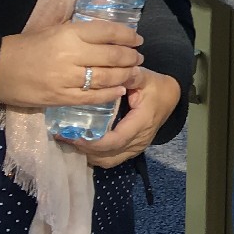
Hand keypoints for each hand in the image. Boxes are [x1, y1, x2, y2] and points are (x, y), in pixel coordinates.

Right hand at [0, 18, 142, 109]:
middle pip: (113, 56)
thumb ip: (80, 33)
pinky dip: (109, 94)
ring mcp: (66, 78)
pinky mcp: (61, 98)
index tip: (137, 39)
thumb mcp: (55, 30)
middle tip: (139, 58)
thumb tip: (110, 35)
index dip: (128, 36)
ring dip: (125, 76)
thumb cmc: (26, 46)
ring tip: (133, 73)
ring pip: (106, 78)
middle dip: (131, 58)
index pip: (108, 32)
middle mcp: (71, 54)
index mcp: (69, 33)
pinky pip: (92, 97)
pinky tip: (119, 91)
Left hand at [68, 67, 183, 167]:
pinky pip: (111, 159)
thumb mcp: (145, 77)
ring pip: (108, 160)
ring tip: (70, 141)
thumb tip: (112, 73)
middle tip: (64, 137)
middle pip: (108, 154)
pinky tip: (83, 144)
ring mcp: (136, 148)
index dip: (95, 142)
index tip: (74, 136)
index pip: (117, 140)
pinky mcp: (131, 150)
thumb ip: (130, 76)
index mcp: (142, 122)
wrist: (170, 98)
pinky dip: (95, 155)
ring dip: (88, 154)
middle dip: (85, 149)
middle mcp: (139, 140)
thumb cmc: (155, 87)